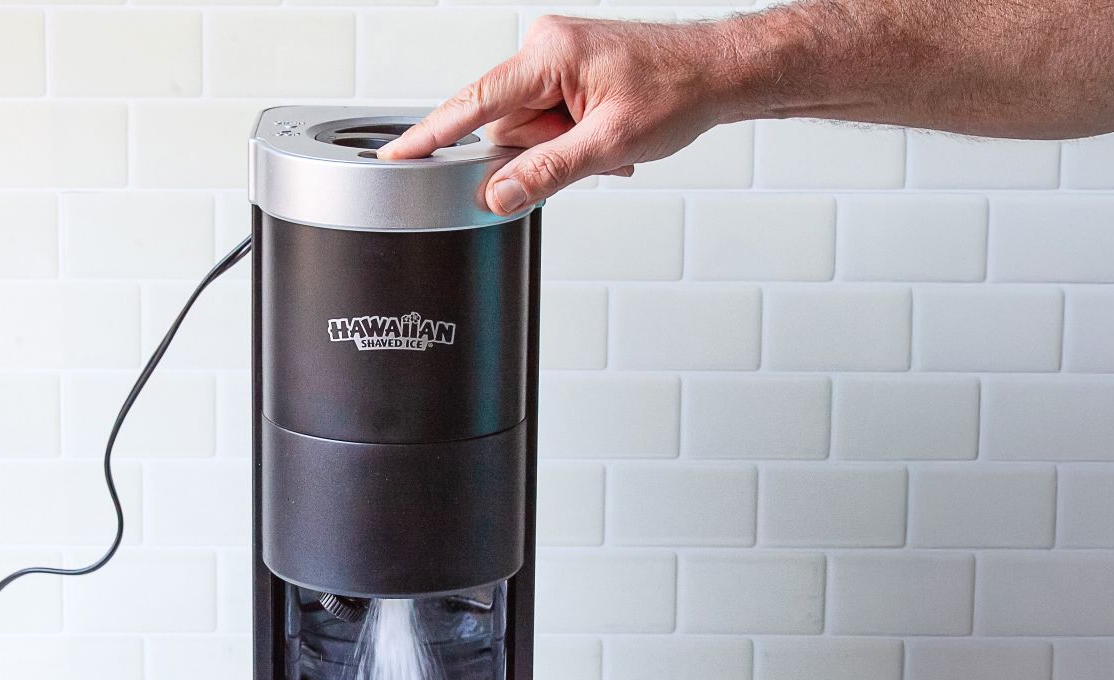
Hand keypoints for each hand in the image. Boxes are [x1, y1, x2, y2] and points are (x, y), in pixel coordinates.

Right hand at [378, 16, 735, 214]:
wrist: (719, 74)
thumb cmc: (679, 91)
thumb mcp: (610, 144)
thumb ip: (547, 172)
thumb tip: (497, 196)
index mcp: (549, 54)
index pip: (474, 102)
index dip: (430, 135)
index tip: (394, 158)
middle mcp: (545, 49)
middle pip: (504, 127)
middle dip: (541, 153)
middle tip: (590, 155)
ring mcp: (554, 60)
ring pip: (526, 131)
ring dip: (561, 151)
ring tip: (606, 148)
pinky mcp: (565, 73)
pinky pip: (546, 121)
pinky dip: (570, 141)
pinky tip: (602, 140)